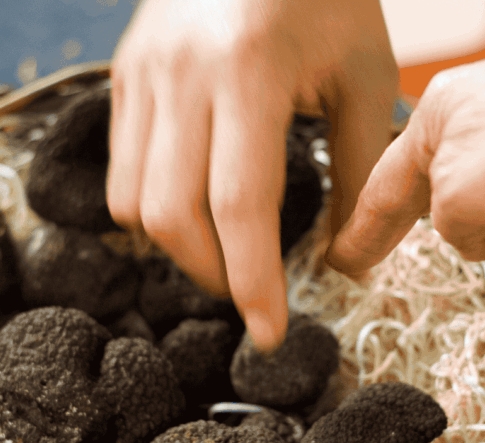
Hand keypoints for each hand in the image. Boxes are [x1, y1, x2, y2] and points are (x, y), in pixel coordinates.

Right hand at [107, 0, 397, 350]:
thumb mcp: (365, 74)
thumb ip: (363, 172)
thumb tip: (345, 262)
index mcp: (249, 69)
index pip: (238, 205)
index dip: (252, 281)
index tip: (270, 332)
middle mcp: (180, 73)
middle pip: (171, 216)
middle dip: (213, 273)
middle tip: (252, 291)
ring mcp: (141, 72)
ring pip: (130, 203)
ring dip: (178, 248)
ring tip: (225, 253)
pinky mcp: (123, 76)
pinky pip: (120, 171)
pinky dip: (153, 211)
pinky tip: (196, 210)